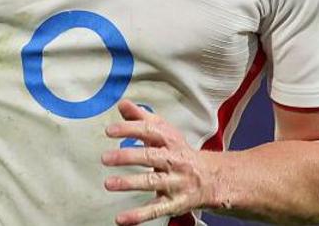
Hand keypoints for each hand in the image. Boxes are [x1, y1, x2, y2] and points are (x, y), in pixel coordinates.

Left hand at [102, 99, 217, 224]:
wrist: (212, 179)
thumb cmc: (180, 153)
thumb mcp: (165, 132)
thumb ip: (142, 118)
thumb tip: (122, 104)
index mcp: (170, 140)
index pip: (150, 131)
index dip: (130, 129)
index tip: (110, 130)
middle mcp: (174, 160)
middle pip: (151, 156)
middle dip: (127, 156)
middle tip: (106, 158)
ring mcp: (175, 182)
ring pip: (152, 182)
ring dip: (130, 183)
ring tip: (109, 183)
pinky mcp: (175, 203)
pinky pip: (156, 209)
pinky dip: (138, 215)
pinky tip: (121, 219)